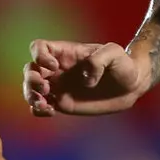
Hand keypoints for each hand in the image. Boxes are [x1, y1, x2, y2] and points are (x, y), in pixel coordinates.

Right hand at [23, 39, 149, 116]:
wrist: (129, 87)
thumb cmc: (123, 65)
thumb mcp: (115, 54)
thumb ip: (99, 60)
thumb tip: (85, 79)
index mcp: (65, 53)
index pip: (39, 47)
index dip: (39, 56)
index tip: (54, 67)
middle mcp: (56, 69)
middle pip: (30, 69)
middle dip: (31, 79)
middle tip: (46, 88)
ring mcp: (57, 86)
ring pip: (30, 89)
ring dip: (31, 96)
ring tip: (45, 104)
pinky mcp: (61, 103)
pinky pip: (39, 107)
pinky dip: (38, 110)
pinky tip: (52, 111)